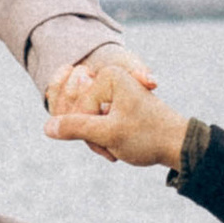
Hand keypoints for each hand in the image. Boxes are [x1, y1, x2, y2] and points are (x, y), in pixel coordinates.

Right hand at [46, 46, 188, 169]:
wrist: (176, 145)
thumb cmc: (148, 136)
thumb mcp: (109, 134)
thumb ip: (75, 128)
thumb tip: (47, 128)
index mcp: (108, 76)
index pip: (75, 108)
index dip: (88, 131)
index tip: (111, 141)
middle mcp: (107, 79)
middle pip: (76, 112)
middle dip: (91, 135)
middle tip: (114, 144)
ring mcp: (109, 92)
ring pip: (83, 120)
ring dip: (96, 139)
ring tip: (116, 146)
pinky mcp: (111, 105)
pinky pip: (92, 123)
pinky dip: (100, 138)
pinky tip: (115, 145)